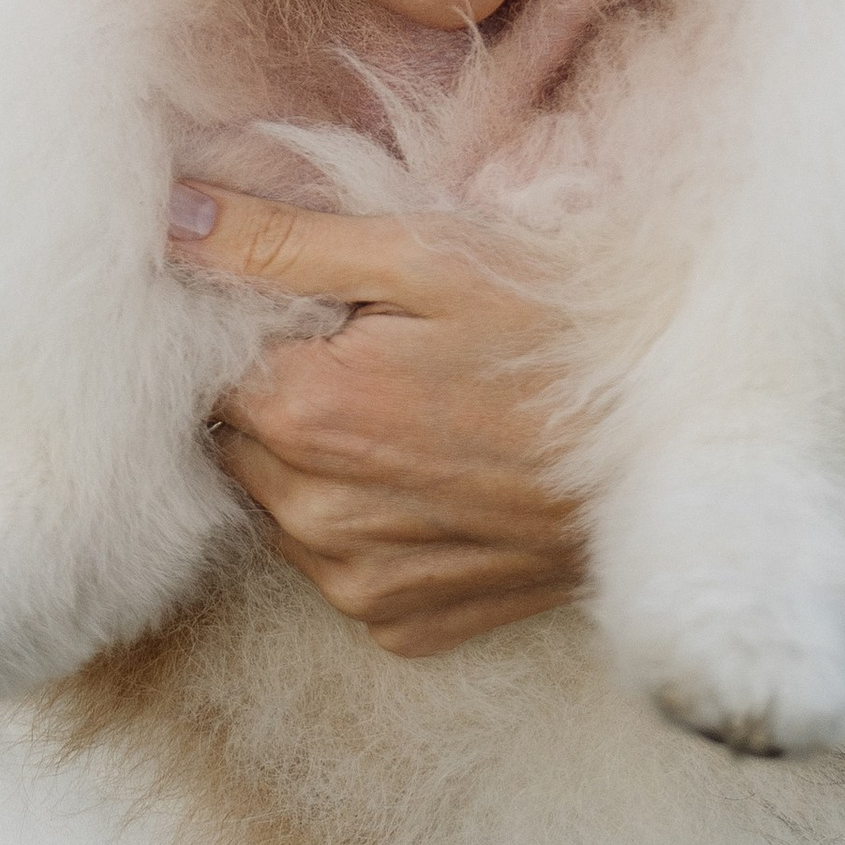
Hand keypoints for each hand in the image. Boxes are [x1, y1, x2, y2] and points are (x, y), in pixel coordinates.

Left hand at [166, 184, 585, 656]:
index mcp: (306, 414)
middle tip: (370, 352)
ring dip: (317, 463)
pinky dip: (367, 525)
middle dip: (281, 394)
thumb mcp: (425, 256)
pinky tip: (434, 478)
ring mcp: (361, 584)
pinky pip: (342, 567)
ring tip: (411, 412)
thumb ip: (280, 241)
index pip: (205, 368)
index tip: (314, 307)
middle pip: (239, 439)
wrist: (677, 448)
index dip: (249, 328)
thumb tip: (167, 218)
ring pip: (282, 505)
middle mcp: (315, 518)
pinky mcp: (405, 626)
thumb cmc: (558, 331)